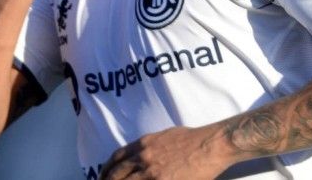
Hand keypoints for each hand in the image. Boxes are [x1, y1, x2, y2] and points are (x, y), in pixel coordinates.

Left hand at [100, 126, 231, 179]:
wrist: (208, 145)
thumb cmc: (191, 139)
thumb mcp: (163, 136)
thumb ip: (148, 146)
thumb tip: (140, 154)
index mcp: (142, 144)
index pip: (117, 158)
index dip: (107, 168)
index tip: (103, 175)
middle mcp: (143, 157)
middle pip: (117, 173)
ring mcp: (152, 172)